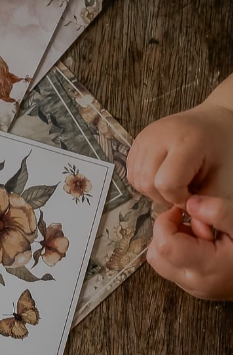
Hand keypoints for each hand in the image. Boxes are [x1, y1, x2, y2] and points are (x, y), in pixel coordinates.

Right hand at [127, 101, 232, 233]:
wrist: (214, 123)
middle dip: (164, 196)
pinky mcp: (136, 141)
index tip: (193, 196)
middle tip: (184, 192)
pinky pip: (131, 173)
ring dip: (153, 191)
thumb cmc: (223, 152)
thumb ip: (207, 205)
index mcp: (186, 141)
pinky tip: (162, 177)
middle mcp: (159, 135)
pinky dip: (145, 182)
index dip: (178, 198)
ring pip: (137, 180)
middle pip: (147, 182)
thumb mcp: (223, 179)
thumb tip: (197, 231)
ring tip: (175, 184)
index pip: (166, 182)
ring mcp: (144, 137)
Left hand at [146, 205, 232, 300]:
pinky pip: (174, 268)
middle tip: (194, 222)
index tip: (182, 209)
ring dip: (173, 242)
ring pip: (161, 263)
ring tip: (203, 234)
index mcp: (206, 267)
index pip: (165, 244)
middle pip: (155, 256)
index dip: (166, 221)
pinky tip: (205, 244)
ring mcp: (193, 288)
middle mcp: (194, 282)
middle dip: (166, 233)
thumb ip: (219, 213)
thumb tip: (191, 202)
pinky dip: (181, 252)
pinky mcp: (196, 288)